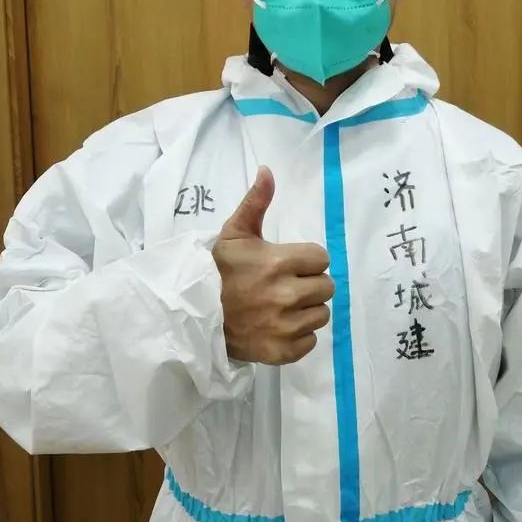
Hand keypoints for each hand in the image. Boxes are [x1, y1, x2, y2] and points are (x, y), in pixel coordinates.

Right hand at [212, 167, 333, 364]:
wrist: (194, 314)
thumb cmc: (217, 270)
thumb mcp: (234, 232)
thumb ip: (256, 202)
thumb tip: (268, 170)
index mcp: (280, 262)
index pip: (322, 259)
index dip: (307, 260)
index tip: (288, 264)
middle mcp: (287, 295)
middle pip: (326, 287)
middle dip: (309, 284)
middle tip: (285, 285)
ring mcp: (285, 325)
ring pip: (321, 314)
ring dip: (307, 310)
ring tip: (282, 306)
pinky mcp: (282, 350)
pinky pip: (310, 342)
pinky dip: (299, 336)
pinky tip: (279, 326)